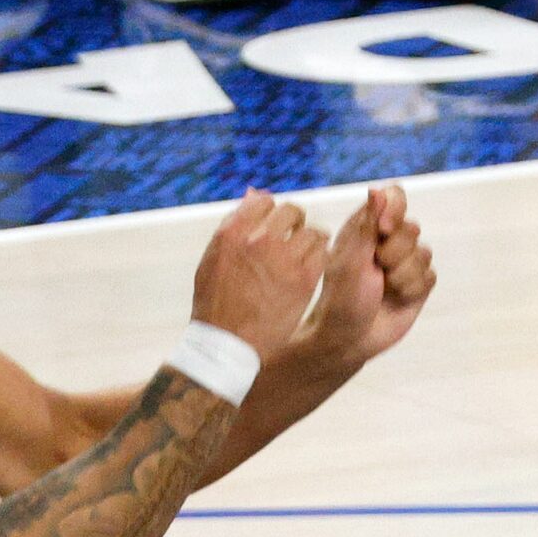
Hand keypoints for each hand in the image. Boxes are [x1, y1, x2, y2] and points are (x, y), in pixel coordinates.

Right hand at [190, 191, 327, 359]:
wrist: (227, 343)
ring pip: (314, 231)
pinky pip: (324, 253)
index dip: (271, 213)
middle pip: (292, 212)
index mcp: (232, 232)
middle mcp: (259, 240)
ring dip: (310, 242)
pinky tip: (310, 269)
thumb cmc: (216, 301)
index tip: (272, 228)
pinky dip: (320, 258)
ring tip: (302, 258)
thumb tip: (255, 193)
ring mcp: (284, 258)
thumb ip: (235, 223)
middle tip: (292, 240)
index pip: (264, 201)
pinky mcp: (305, 278)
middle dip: (294, 224)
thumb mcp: (213, 257)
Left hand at [299, 186, 436, 367]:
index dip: (395, 210)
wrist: (349, 340)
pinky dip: (413, 289)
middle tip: (375, 270)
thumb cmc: (341, 299)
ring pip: (424, 254)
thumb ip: (367, 225)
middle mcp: (387, 242)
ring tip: (384, 288)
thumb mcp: (351, 260)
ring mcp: (404, 263)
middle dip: (395, 253)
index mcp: (365, 227)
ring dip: (402, 275)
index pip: (394, 197)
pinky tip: (397, 299)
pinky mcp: (417, 285)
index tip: (384, 229)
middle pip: (412, 228)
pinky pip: (430, 276)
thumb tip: (377, 190)